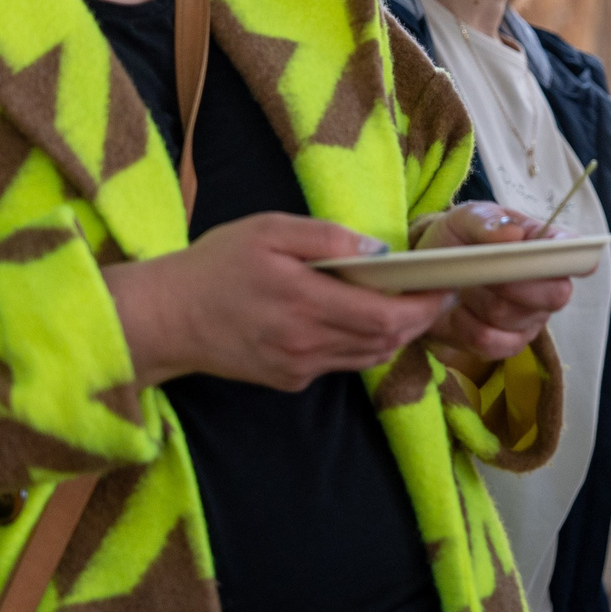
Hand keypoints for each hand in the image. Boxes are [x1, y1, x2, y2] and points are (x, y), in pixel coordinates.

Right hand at [108, 213, 449, 389]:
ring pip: (369, 357)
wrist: (163, 318)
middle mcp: (308, 344)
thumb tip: (377, 252)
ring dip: (394, 335)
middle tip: (434, 294)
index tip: (447, 288)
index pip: (388, 317)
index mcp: (307, 303)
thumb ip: (327, 238)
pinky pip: (340, 364)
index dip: (426, 307)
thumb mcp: (269, 230)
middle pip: (387, 342)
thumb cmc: (215, 265)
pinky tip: (356, 319)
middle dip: (419, 320)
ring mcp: (299, 368)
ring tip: (404, 305)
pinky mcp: (288, 381)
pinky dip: (361, 344)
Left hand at [414, 202, 575, 379]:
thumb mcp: (463, 219)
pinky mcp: (510, 344)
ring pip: (514, 317)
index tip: (552, 258)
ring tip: (464, 286)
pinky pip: (493, 342)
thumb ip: (486, 220)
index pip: (575, 252)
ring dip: (478, 301)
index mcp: (545, 244)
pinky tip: (459, 312)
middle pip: (556, 294)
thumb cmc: (456, 242)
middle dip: (513, 284)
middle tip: (482, 272)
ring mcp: (532, 317)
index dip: (573, 257)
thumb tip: (512, 234)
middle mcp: (548, 283)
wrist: (428, 280)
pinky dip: (466, 325)